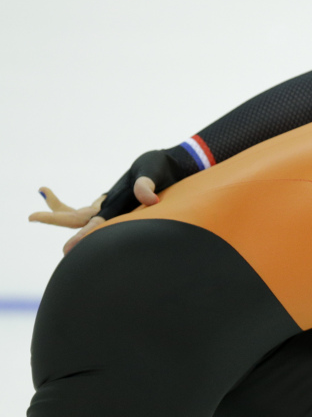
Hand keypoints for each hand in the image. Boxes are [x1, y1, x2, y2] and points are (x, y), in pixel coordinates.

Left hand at [29, 176, 160, 254]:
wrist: (173, 168)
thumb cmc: (165, 168)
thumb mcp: (156, 171)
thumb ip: (149, 183)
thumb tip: (148, 198)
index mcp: (123, 209)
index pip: (100, 225)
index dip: (85, 236)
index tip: (69, 248)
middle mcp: (114, 212)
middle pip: (81, 221)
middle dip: (57, 218)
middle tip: (33, 216)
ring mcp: (110, 209)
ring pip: (78, 217)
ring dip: (57, 212)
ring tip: (37, 205)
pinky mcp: (108, 204)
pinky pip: (83, 210)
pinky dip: (64, 204)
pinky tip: (48, 194)